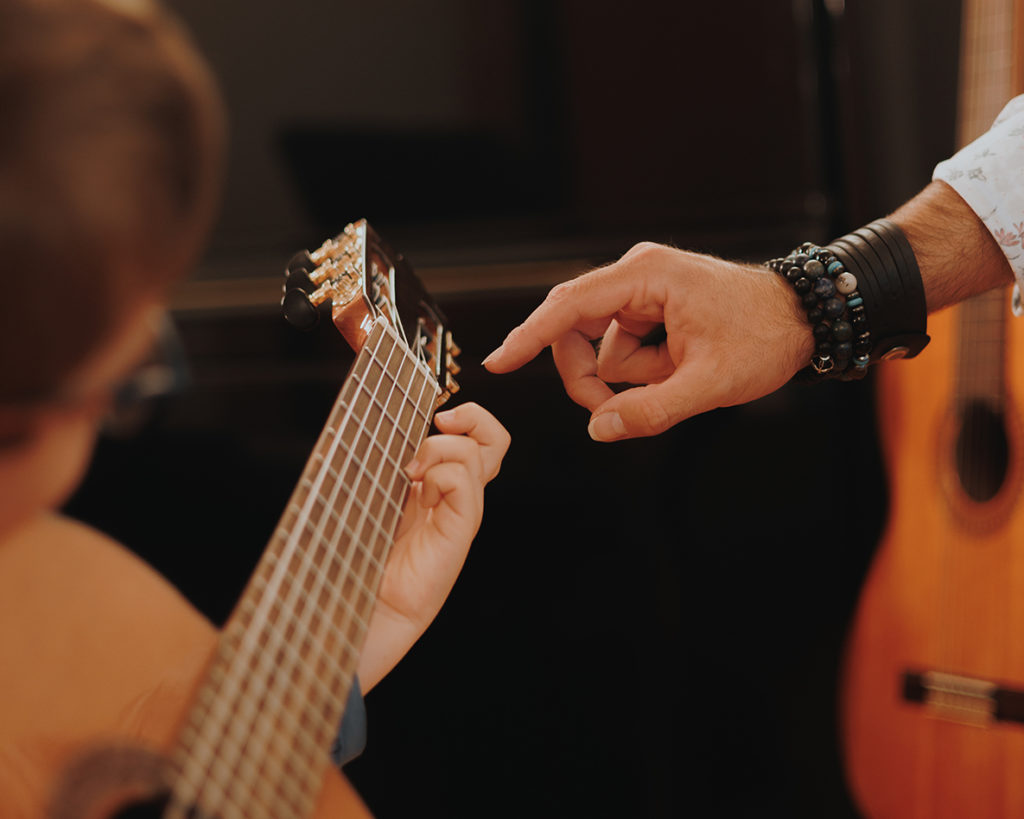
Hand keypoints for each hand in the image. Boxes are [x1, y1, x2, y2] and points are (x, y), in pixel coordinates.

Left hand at [357, 402, 508, 689]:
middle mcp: (455, 498)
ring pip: (477, 455)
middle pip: (495, 442)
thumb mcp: (371, 495)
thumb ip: (387, 463)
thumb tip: (387, 428)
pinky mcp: (458, 533)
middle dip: (473, 416)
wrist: (359, 608)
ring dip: (439, 449)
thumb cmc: (358, 556)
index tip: (433, 413)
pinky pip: (463, 483)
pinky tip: (417, 495)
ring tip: (409, 474)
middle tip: (438, 423)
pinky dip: (440, 475)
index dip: (466, 417)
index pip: (475, 439)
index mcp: (437, 487)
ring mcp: (459, 515)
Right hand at [483, 242, 813, 440]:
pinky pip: (620, 348)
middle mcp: (637, 275)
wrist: (803, 317)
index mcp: (647, 276)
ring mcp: (642, 290)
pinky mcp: (648, 307)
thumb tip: (598, 428)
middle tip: (610, 412)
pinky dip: (639, 371)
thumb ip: (651, 410)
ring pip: (599, 346)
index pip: (570, 305)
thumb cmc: (764, 337)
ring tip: (674, 381)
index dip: (530, 336)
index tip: (497, 361)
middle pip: (575, 329)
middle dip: (586, 375)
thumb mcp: (710, 383)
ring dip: (624, 377)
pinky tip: (676, 370)